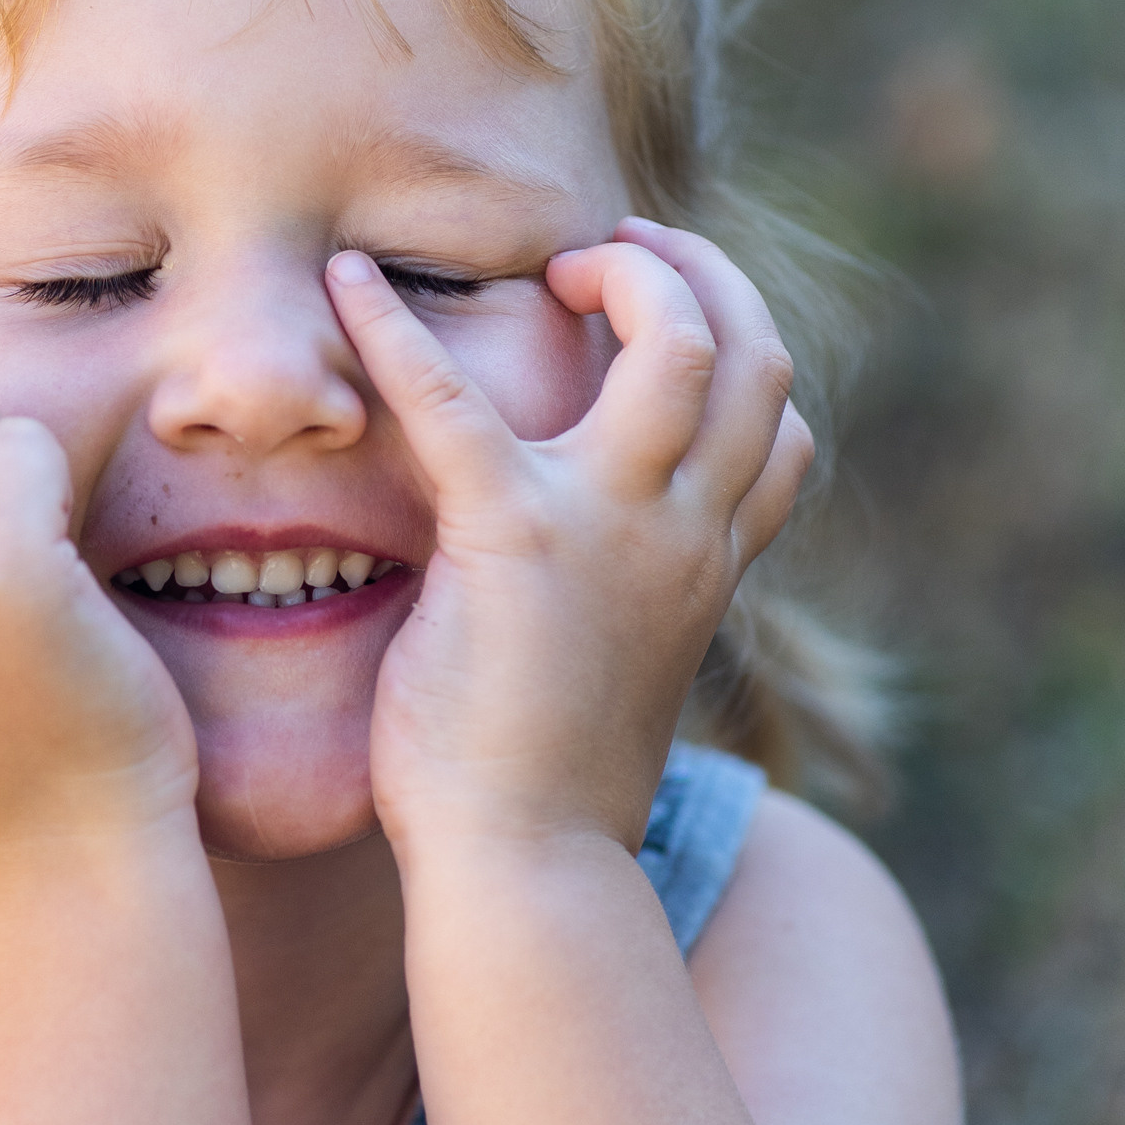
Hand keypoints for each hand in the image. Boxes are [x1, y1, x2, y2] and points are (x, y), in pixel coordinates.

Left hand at [328, 222, 812, 857]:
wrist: (526, 867)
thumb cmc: (547, 788)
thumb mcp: (622, 671)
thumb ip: (625, 594)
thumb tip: (581, 573)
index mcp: (708, 566)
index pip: (781, 430)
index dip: (736, 354)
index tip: (666, 322)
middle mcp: (685, 532)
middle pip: (753, 355)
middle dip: (696, 276)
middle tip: (608, 256)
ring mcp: (614, 528)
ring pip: (679, 347)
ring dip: (624, 279)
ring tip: (551, 264)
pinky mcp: (511, 537)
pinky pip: (456, 401)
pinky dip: (394, 328)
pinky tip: (344, 282)